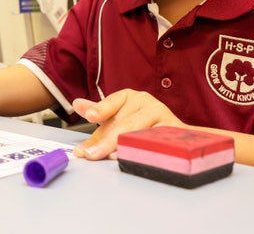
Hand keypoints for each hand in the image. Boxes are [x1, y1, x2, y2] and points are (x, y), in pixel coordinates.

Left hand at [71, 89, 185, 159]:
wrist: (177, 136)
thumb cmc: (143, 124)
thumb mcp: (119, 117)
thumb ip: (99, 114)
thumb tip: (77, 104)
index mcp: (129, 97)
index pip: (113, 101)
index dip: (101, 109)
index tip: (90, 116)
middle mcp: (145, 102)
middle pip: (123, 123)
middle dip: (104, 141)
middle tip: (89, 153)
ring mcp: (161, 115)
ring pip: (138, 133)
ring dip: (121, 147)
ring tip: (107, 156)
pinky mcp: (173, 131)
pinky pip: (154, 143)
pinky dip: (142, 151)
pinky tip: (131, 157)